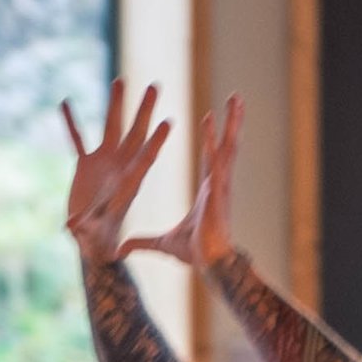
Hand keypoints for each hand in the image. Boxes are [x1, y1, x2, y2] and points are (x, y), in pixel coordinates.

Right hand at [62, 79, 173, 261]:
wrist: (93, 242)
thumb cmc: (99, 241)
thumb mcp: (94, 233)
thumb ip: (85, 225)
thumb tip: (73, 224)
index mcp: (130, 182)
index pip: (146, 157)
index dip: (156, 141)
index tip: (169, 122)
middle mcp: (120, 167)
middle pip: (135, 133)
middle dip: (145, 110)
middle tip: (155, 86)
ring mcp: (104, 164)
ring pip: (111, 127)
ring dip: (115, 105)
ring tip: (120, 80)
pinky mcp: (86, 166)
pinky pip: (78, 140)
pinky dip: (72, 123)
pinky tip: (65, 103)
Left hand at [126, 93, 244, 277]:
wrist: (209, 263)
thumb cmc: (195, 253)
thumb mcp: (163, 244)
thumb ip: (144, 242)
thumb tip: (124, 249)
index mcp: (207, 189)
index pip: (210, 157)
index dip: (211, 138)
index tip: (210, 117)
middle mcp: (216, 181)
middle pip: (224, 144)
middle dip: (230, 121)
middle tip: (235, 97)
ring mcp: (219, 183)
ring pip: (228, 146)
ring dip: (232, 121)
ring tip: (237, 98)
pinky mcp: (217, 189)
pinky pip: (218, 159)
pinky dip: (217, 141)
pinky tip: (217, 122)